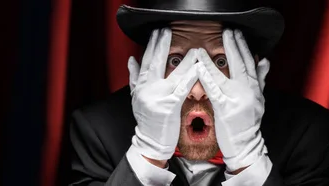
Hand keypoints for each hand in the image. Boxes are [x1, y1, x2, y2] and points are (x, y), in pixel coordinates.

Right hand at [128, 28, 199, 160]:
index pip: (145, 60)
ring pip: (171, 74)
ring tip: (192, 49)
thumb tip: (131, 59)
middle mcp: (147, 89)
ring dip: (183, 60)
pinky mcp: (169, 106)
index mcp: (140, 85)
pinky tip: (197, 68)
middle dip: (161, 45)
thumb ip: (134, 77)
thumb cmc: (147, 120)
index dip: (151, 45)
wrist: (150, 142)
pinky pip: (182, 89)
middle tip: (167, 31)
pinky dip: (190, 77)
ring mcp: (158, 97)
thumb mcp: (136, 97)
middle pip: (155, 62)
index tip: (157, 33)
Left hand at [195, 29, 270, 171]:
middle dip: (233, 45)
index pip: (249, 61)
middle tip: (227, 30)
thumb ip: (260, 78)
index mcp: (254, 87)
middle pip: (241, 63)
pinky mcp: (225, 108)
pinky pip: (214, 90)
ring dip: (215, 59)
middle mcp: (248, 91)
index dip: (243, 45)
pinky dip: (207, 77)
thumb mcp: (259, 99)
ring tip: (206, 46)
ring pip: (225, 75)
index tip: (237, 32)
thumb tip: (264, 60)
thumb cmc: (249, 122)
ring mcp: (236, 99)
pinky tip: (199, 67)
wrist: (246, 144)